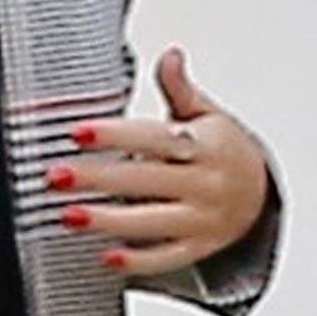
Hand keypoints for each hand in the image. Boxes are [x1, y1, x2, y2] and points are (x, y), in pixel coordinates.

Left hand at [42, 44, 270, 275]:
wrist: (260, 195)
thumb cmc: (222, 150)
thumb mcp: (208, 115)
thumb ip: (180, 89)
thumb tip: (171, 55)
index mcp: (206, 145)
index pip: (156, 138)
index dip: (116, 134)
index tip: (77, 132)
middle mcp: (207, 183)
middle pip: (146, 180)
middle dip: (98, 178)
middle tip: (55, 176)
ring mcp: (203, 220)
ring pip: (152, 222)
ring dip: (108, 221)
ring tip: (68, 215)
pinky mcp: (198, 248)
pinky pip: (167, 258)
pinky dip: (138, 260)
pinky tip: (106, 257)